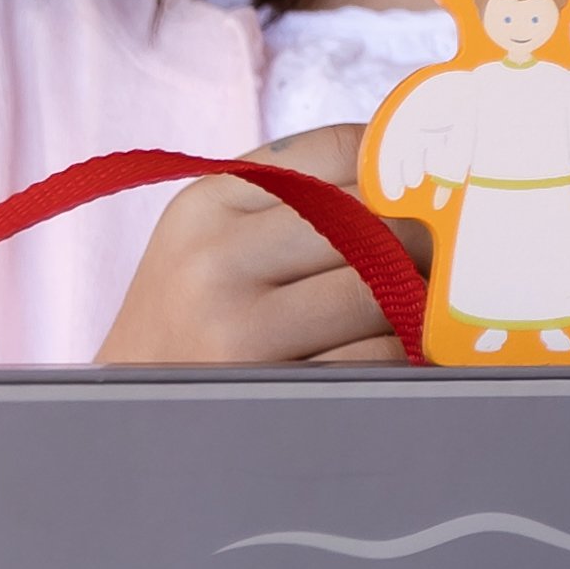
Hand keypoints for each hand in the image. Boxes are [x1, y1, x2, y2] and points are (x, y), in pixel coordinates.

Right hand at [93, 126, 430, 365]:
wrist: (130, 419)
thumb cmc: (195, 320)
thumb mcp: (215, 241)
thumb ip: (299, 201)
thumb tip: (419, 178)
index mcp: (209, 202)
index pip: (342, 150)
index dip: (402, 170)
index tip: (429, 193)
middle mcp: (215, 260)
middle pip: (374, 225)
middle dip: (422, 245)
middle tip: (439, 264)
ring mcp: (238, 331)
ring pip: (382, 295)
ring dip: (415, 308)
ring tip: (412, 314)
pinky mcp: (271, 393)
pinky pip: (376, 362)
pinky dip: (399, 361)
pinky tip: (384, 362)